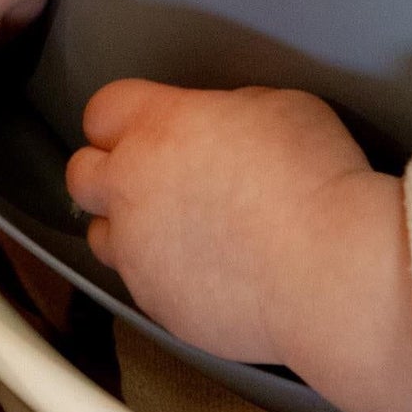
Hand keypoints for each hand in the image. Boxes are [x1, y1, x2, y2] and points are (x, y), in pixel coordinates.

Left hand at [66, 80, 411, 411]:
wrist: (330, 271)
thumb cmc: (315, 183)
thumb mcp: (278, 106)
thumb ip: (227, 111)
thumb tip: (220, 126)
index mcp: (159, 127)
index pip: (103, 109)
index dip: (125, 115)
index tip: (146, 122)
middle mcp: (133, 188)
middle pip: (82, 172)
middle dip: (109, 169)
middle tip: (150, 173)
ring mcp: (139, 252)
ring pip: (102, 235)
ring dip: (128, 226)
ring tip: (176, 228)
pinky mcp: (157, 304)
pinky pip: (142, 283)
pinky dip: (164, 274)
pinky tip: (208, 268)